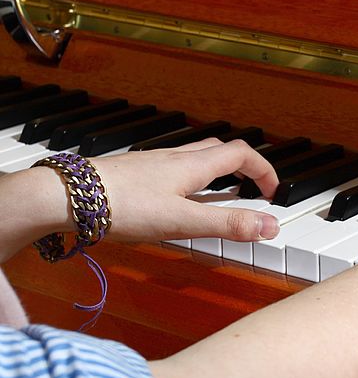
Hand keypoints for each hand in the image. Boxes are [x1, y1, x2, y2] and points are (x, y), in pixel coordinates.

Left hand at [91, 139, 279, 242]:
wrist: (64, 196)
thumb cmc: (121, 206)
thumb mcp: (183, 221)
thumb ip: (227, 224)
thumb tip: (270, 226)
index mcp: (194, 165)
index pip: (243, 154)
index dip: (264, 170)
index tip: (273, 193)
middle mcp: (175, 158)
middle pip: (220, 151)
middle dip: (243, 168)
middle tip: (251, 190)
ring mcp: (152, 164)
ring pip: (194, 159)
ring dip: (215, 174)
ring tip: (219, 198)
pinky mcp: (134, 175)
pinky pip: (172, 171)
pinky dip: (188, 182)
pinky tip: (176, 203)